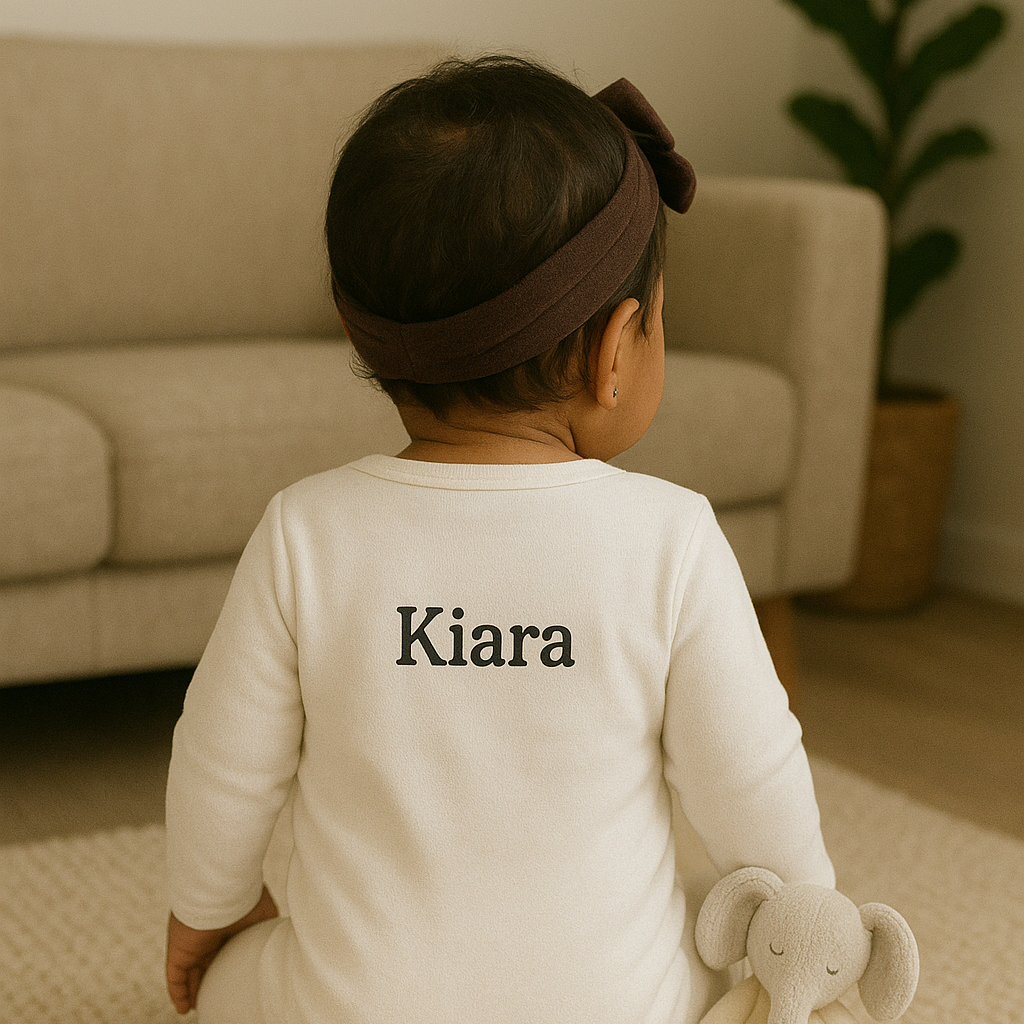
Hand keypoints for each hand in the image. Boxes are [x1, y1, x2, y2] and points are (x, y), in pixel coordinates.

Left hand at [166, 885, 278, 1014]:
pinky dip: (178, 993)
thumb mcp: (265, 918)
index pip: (226, 952)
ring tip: (200, 1006)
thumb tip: (278, 945)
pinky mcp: (179, 953)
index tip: (235, 981)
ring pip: (190, 973)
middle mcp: (209, 936)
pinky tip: (184, 1008)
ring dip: (193, 991)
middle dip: (210, 980)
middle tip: (218, 997)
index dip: (229, 967)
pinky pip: (175, 978)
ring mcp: (193, 945)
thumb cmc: (248, 900)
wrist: (226, 892)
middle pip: (207, 964)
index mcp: (229, 927)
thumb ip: (266, 932)